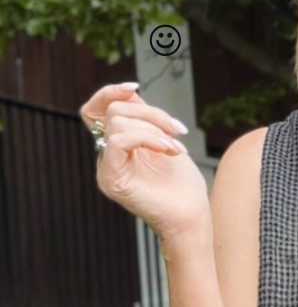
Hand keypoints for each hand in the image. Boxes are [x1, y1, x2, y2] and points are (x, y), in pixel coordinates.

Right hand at [78, 81, 210, 241]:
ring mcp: (106, 169)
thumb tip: (130, 92)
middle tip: (177, 130)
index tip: (135, 88)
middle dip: (150, 113)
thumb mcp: (163, 140)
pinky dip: (147, 138)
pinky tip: (169, 149)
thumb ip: (144, 118)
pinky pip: (118, 141)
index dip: (111, 93)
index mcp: (117, 147)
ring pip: (117, 123)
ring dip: (153, 128)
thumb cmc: (182, 186)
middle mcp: (106, 157)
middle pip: (114, 111)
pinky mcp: (111, 179)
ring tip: (175, 146)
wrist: (191, 218)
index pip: (96, 110)